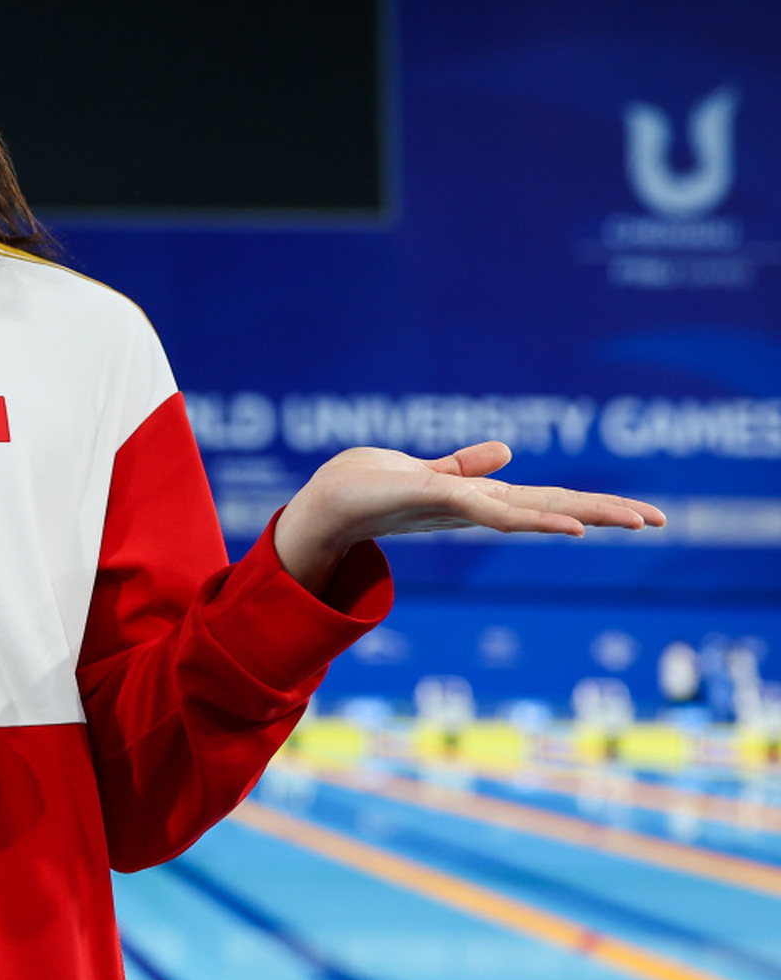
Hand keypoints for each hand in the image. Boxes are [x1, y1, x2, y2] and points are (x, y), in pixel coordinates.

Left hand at [273, 442, 665, 595]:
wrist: (320, 504)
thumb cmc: (365, 489)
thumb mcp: (423, 471)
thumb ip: (464, 467)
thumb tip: (506, 452)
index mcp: (478, 500)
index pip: (544, 501)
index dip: (591, 505)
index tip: (643, 513)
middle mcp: (475, 508)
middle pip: (549, 508)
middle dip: (604, 512)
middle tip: (659, 519)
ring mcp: (458, 508)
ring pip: (530, 512)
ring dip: (581, 515)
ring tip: (631, 520)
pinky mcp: (435, 499)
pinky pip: (490, 510)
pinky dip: (530, 518)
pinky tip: (567, 527)